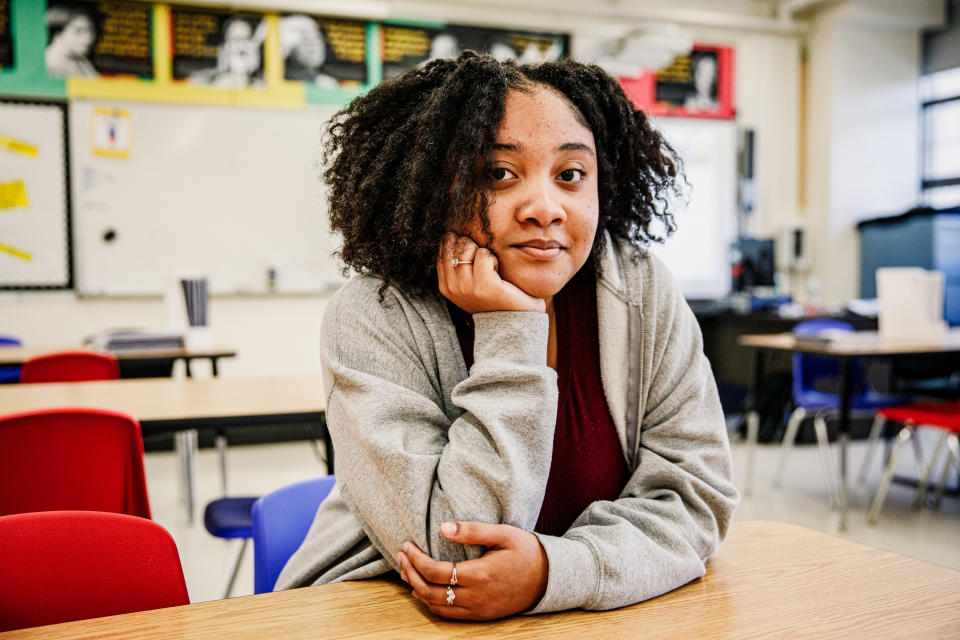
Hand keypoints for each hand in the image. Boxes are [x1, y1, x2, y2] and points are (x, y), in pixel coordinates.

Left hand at [397, 521, 548, 619]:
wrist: (549, 579)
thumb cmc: (527, 551)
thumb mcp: (504, 534)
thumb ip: (473, 530)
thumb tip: (443, 528)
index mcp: (480, 574)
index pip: (436, 572)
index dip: (416, 559)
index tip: (406, 545)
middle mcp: (476, 597)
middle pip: (430, 591)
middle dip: (410, 572)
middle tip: (401, 555)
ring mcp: (478, 609)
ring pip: (436, 606)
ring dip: (416, 588)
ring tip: (406, 570)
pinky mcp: (481, 615)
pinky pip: (449, 615)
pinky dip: (431, 603)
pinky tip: (422, 590)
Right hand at [437, 233, 545, 313]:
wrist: (514, 322)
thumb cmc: (494, 299)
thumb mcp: (468, 284)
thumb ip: (457, 265)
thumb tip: (451, 234)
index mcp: (445, 287)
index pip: (442, 249)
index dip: (459, 243)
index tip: (473, 256)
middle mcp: (452, 288)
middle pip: (454, 244)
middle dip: (470, 244)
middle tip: (483, 262)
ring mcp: (467, 287)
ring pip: (468, 247)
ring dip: (483, 251)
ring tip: (490, 268)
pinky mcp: (484, 285)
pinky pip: (485, 254)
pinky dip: (494, 258)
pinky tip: (498, 273)